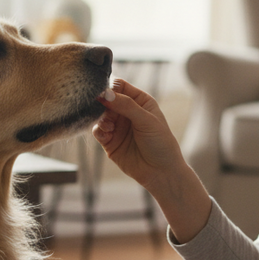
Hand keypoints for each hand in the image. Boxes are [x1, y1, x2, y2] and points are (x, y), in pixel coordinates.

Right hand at [93, 78, 211, 242]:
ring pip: (100, 115)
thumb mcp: (146, 120)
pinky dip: (99, 130)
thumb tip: (105, 93)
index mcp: (140, 101)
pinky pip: (98, 130)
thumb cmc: (160, 143)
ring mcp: (118, 126)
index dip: (110, 87)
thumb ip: (126, 105)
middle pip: (106, 99)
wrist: (160, 173)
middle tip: (100, 107)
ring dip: (101, 118)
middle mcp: (127, 112)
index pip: (120, 86)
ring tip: (109, 126)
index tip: (103, 92)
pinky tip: (107, 134)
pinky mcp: (110, 141)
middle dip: (102, 103)